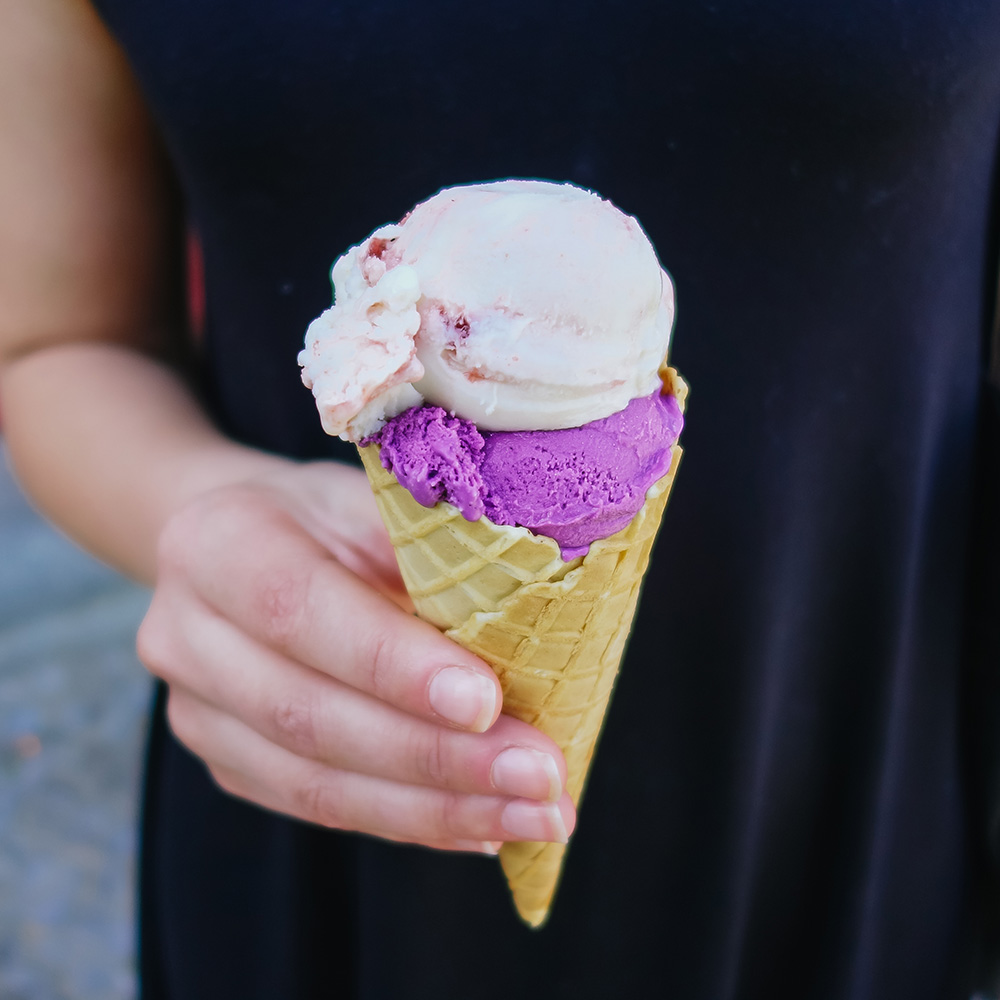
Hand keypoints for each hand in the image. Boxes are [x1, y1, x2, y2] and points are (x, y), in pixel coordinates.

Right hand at [137, 460, 575, 852]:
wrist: (242, 548)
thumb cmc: (324, 517)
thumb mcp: (370, 497)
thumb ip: (427, 547)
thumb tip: (531, 618)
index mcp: (217, 543)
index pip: (300, 610)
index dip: (392, 664)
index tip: (486, 702)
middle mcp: (186, 634)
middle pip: (310, 715)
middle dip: (437, 758)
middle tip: (540, 778)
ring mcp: (197, 711)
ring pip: (315, 784)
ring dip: (437, 808)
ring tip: (533, 815)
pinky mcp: (227, 761)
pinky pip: (320, 808)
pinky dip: (411, 821)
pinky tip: (482, 823)